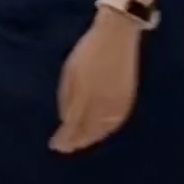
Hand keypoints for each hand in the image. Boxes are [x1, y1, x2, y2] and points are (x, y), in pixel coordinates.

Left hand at [51, 9, 142, 153]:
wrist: (118, 35)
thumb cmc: (88, 51)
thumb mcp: (70, 72)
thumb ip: (67, 98)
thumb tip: (66, 120)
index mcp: (84, 94)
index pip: (72, 124)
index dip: (63, 138)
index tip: (55, 145)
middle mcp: (102, 102)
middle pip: (88, 130)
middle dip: (76, 141)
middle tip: (66, 148)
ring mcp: (117, 101)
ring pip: (103, 129)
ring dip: (91, 138)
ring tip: (81, 142)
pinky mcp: (128, 98)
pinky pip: (116, 121)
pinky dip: (107, 129)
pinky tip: (100, 131)